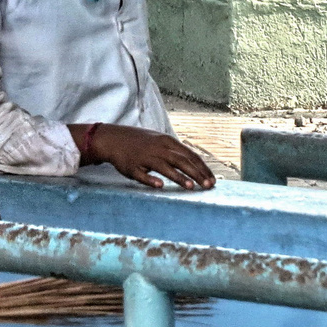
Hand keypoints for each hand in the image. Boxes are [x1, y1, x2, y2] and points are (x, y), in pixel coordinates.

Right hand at [72, 123, 215, 190]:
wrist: (114, 138)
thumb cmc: (141, 142)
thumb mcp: (161, 141)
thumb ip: (177, 152)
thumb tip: (197, 165)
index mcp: (168, 142)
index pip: (190, 155)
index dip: (202, 168)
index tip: (212, 180)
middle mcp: (158, 148)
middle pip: (181, 161)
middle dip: (196, 174)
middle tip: (208, 186)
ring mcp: (145, 157)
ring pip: (164, 167)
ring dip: (178, 177)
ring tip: (190, 187)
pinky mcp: (132, 167)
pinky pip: (142, 174)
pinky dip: (151, 180)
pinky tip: (160, 186)